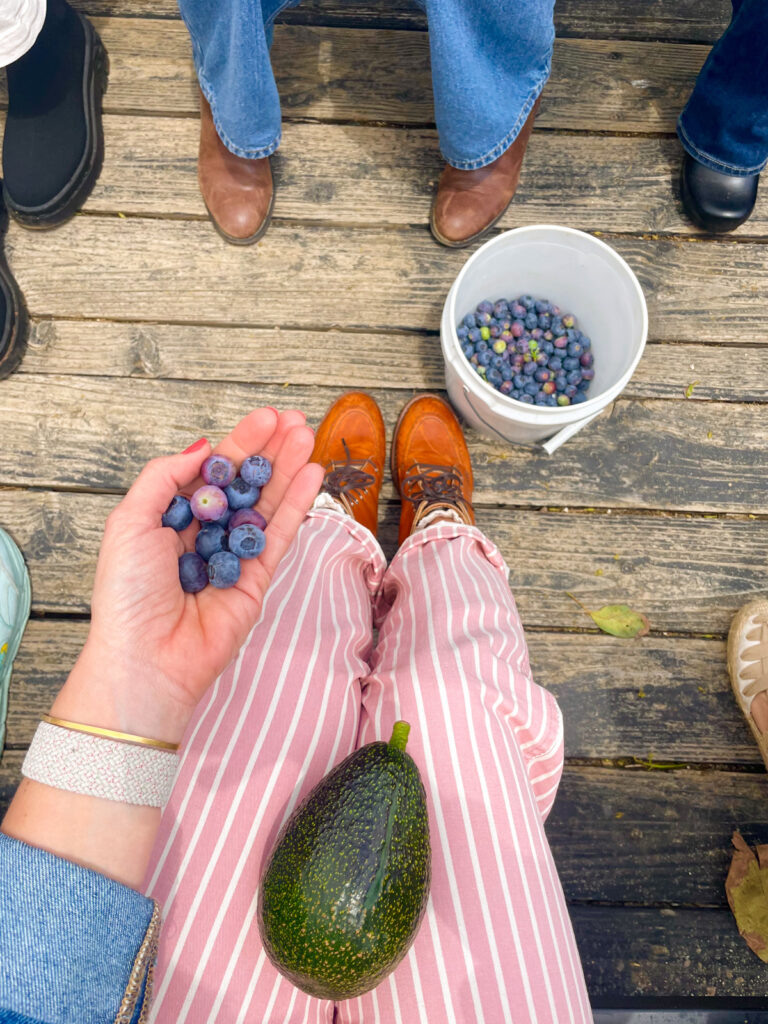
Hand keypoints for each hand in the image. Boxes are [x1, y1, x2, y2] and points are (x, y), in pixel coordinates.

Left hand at [53, 408, 323, 744]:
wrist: (148, 657)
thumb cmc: (128, 594)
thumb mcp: (130, 521)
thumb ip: (165, 477)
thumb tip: (201, 447)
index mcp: (169, 518)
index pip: (211, 471)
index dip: (239, 444)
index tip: (265, 418)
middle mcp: (203, 534)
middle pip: (244, 483)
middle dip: (270, 451)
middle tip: (295, 421)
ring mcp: (232, 556)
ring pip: (266, 504)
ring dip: (288, 470)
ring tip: (308, 438)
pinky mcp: (257, 579)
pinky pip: (279, 535)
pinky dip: (297, 505)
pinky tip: (312, 476)